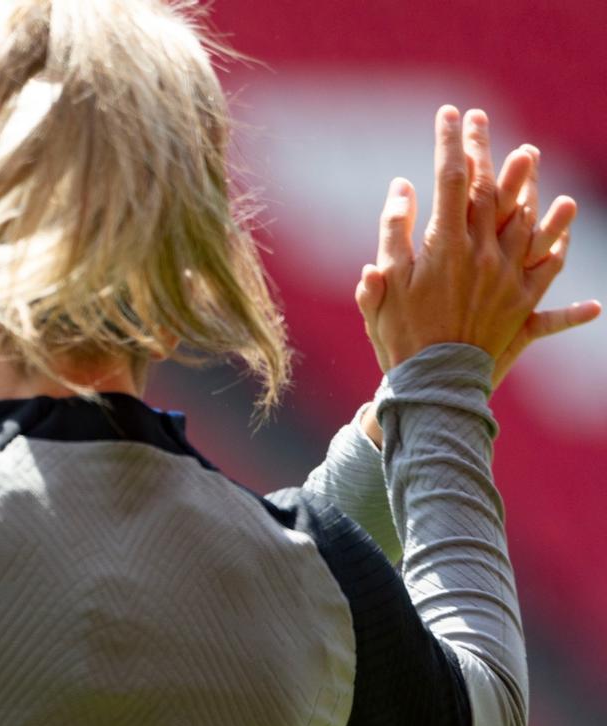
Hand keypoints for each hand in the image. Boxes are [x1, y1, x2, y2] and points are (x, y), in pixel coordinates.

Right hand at [356, 107, 598, 381]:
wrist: (434, 386)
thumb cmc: (400, 335)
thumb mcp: (382, 282)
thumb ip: (393, 232)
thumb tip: (403, 188)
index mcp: (446, 246)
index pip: (450, 180)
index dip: (448, 143)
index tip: (446, 114)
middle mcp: (484, 254)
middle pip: (491, 191)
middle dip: (484, 150)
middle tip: (481, 120)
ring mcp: (509, 278)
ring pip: (526, 221)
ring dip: (530, 186)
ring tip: (531, 156)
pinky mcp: (523, 304)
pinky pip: (549, 272)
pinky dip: (559, 248)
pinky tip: (568, 228)